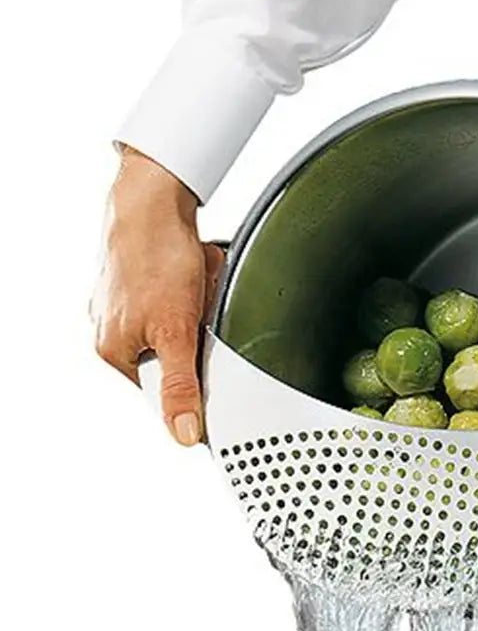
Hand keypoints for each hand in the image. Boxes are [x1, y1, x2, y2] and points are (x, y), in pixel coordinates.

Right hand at [91, 148, 224, 445]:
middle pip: (180, 355)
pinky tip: (199, 269)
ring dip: (203, 306)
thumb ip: (181, 387)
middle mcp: (115, 331)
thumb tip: (184, 434)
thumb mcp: (176, 333)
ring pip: (187, 324)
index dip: (195, 375)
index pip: (165, 392)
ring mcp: (129, 304)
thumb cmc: (156, 257)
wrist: (154, 197)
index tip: (210, 354)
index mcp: (114, 353)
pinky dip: (200, 285)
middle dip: (201, 331)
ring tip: (199, 283)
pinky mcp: (146, 281)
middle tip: (202, 306)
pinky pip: (186, 296)